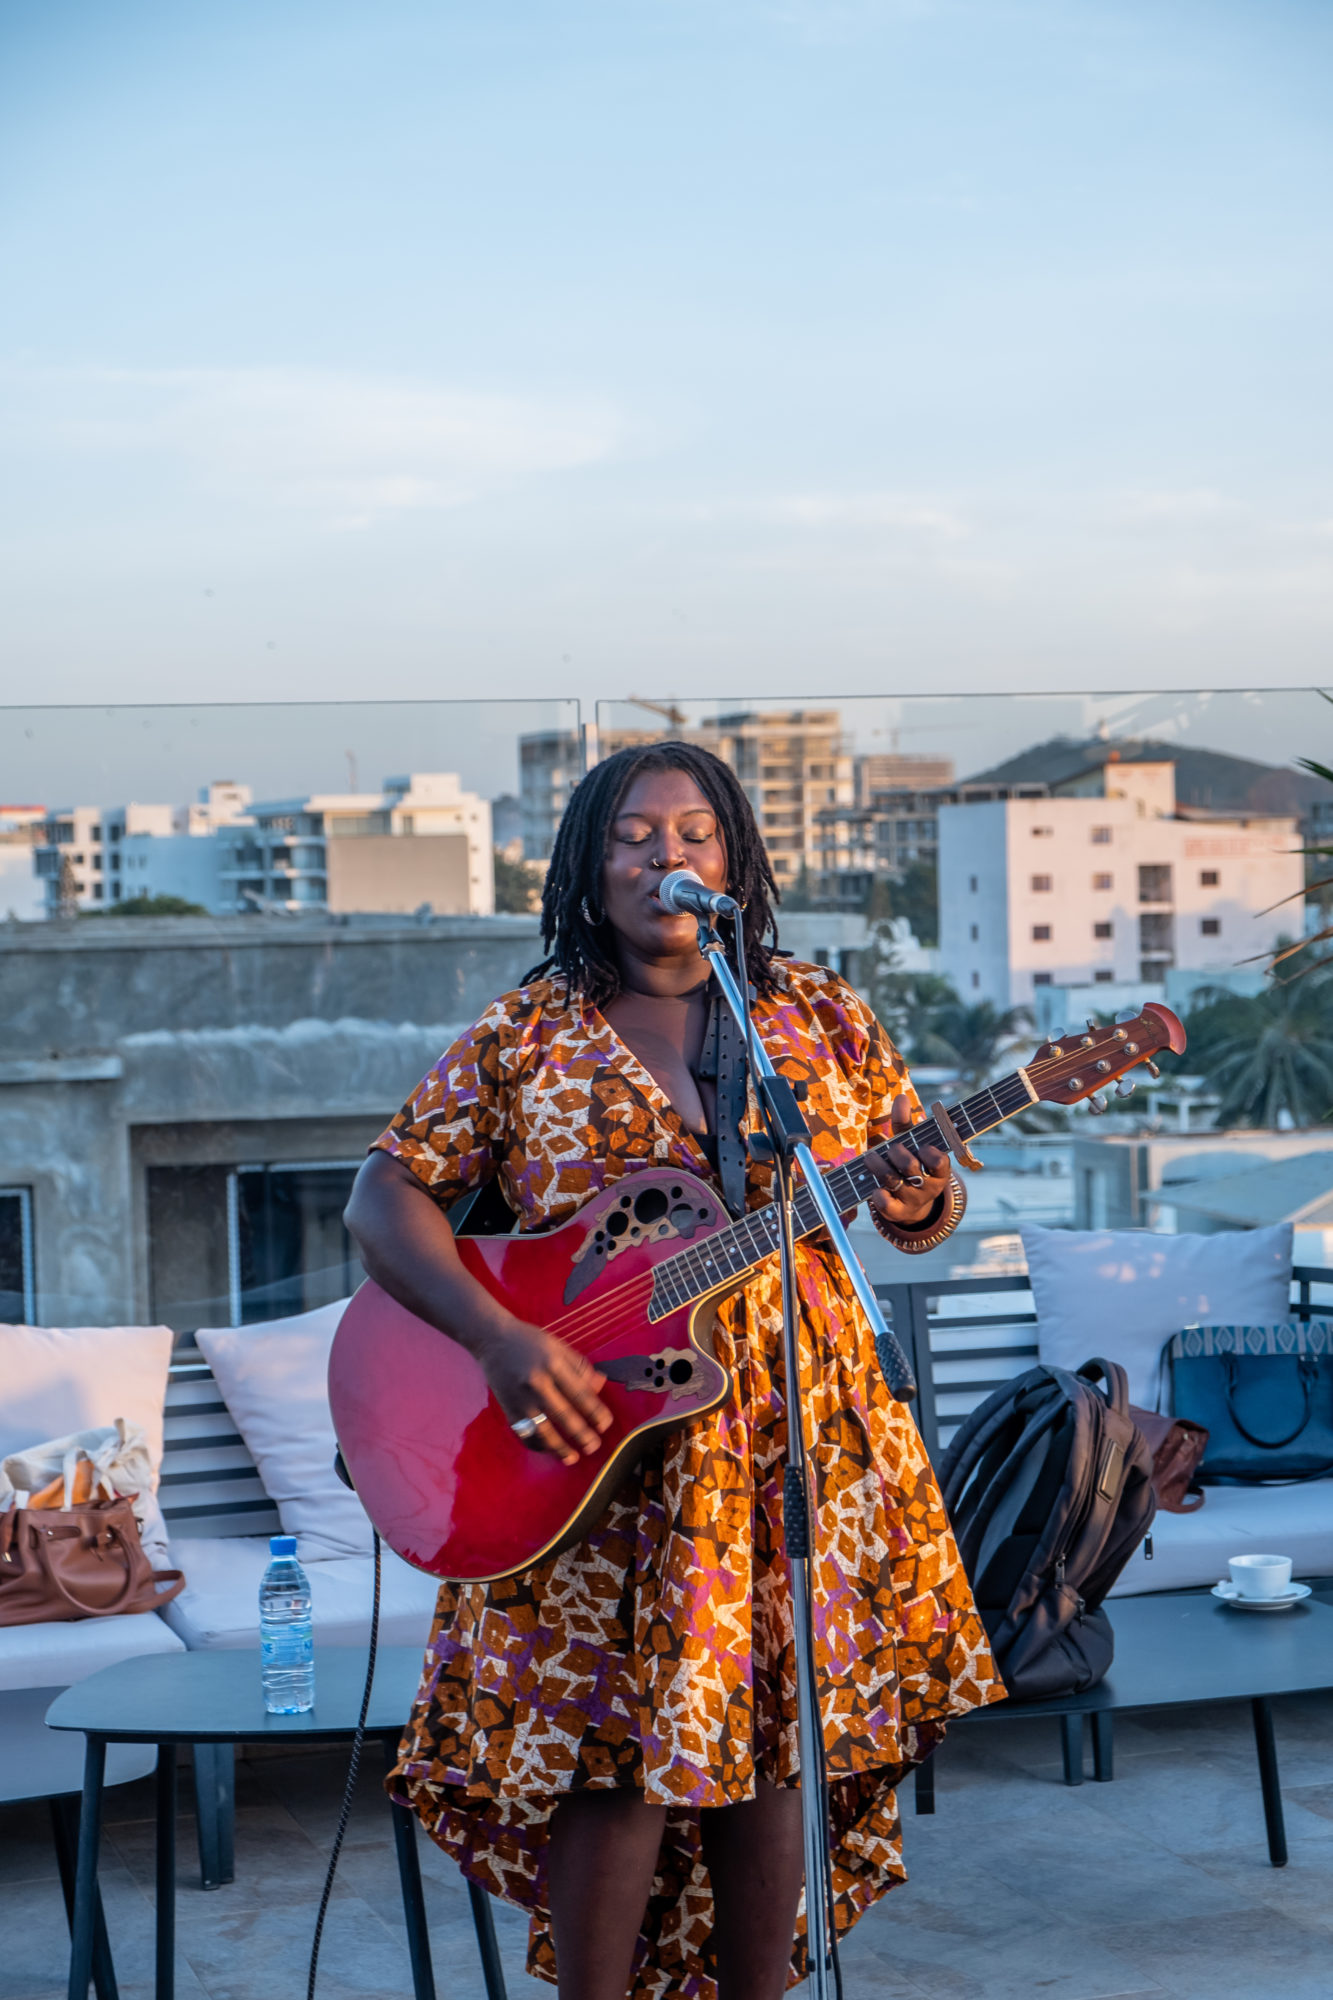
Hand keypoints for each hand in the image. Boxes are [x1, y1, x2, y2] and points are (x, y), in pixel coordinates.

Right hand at [475, 1318, 612, 1466]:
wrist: (492, 1339)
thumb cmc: (529, 1341)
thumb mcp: (558, 1346)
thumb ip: (579, 1367)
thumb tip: (600, 1385)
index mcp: (553, 1364)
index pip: (579, 1393)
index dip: (595, 1411)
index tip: (605, 1424)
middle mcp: (537, 1382)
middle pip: (563, 1415)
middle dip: (581, 1434)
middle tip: (594, 1446)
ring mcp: (520, 1398)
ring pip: (542, 1430)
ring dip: (559, 1447)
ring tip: (573, 1457)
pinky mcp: (508, 1408)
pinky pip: (524, 1433)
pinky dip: (537, 1445)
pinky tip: (549, 1450)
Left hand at [866, 1092, 952, 1231]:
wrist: (912, 1204)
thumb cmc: (912, 1164)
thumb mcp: (912, 1145)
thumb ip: (906, 1124)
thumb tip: (901, 1097)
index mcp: (939, 1169)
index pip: (940, 1161)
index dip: (929, 1153)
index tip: (921, 1146)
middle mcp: (929, 1186)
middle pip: (911, 1167)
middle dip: (897, 1153)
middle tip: (890, 1148)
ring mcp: (913, 1200)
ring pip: (894, 1182)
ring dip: (879, 1166)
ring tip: (870, 1157)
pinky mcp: (898, 1213)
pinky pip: (887, 1206)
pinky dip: (878, 1195)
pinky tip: (875, 1187)